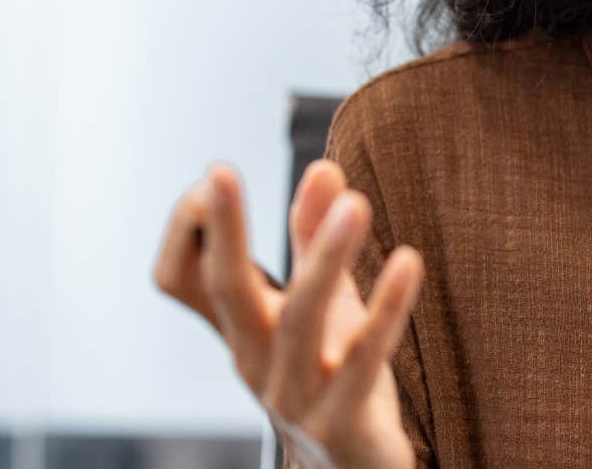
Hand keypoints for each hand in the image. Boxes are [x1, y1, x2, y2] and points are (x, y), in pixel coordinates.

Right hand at [152, 159, 424, 468]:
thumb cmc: (335, 377)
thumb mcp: (325, 303)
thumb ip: (317, 239)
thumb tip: (325, 166)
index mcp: (240, 330)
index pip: (182, 278)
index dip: (191, 229)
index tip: (214, 175)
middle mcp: (255, 362)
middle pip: (226, 293)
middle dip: (223, 232)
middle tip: (219, 172)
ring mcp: (294, 398)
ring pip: (300, 321)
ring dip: (325, 260)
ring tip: (355, 205)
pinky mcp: (341, 425)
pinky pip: (364, 361)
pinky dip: (386, 310)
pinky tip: (409, 263)